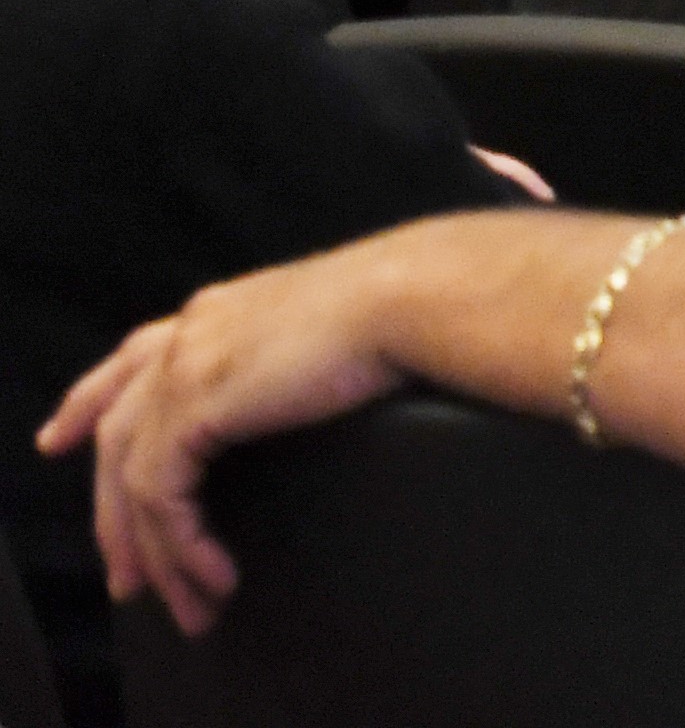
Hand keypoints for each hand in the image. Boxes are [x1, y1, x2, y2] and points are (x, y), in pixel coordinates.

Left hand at [42, 246, 420, 632]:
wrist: (411, 297)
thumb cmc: (403, 306)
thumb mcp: (328, 327)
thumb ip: (290, 354)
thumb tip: (302, 388)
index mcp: (221, 310)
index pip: (131, 358)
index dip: (88, 401)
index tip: (57, 438)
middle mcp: (190, 333)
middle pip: (117, 432)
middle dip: (114, 516)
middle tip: (124, 578)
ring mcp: (183, 368)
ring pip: (132, 478)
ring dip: (154, 552)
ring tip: (186, 603)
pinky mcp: (192, 407)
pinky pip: (162, 495)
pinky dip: (183, 545)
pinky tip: (213, 573)